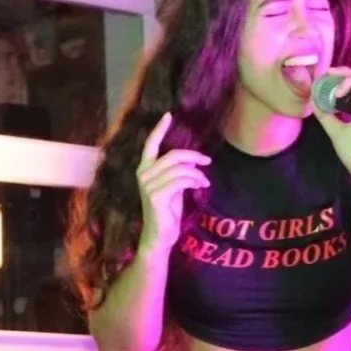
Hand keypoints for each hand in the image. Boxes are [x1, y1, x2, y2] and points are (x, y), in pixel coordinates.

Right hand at [135, 111, 209, 254]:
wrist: (160, 236)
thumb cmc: (166, 212)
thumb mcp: (173, 187)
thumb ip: (177, 171)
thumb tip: (194, 161)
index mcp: (144, 169)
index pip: (150, 145)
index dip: (159, 129)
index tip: (168, 115)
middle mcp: (143, 174)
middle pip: (173, 155)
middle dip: (193, 156)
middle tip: (207, 161)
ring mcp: (148, 185)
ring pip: (180, 169)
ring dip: (197, 174)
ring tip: (203, 182)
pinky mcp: (156, 195)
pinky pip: (181, 180)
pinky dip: (195, 181)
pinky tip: (200, 186)